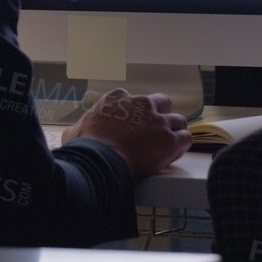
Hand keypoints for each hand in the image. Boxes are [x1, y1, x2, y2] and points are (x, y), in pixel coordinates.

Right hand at [62, 88, 191, 178]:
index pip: (135, 100)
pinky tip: (173, 155)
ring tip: (167, 146)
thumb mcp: (75, 132)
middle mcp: (141, 104)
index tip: (134, 128)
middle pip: (161, 103)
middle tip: (154, 133)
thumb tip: (75, 132)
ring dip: (173, 131)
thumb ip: (80, 127)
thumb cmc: (86, 149)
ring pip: (177, 120)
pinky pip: (185, 138)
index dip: (137, 115)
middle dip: (160, 116)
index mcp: (119, 98)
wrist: (99, 163)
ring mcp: (158, 121)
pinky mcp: (170, 139)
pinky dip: (181, 147)